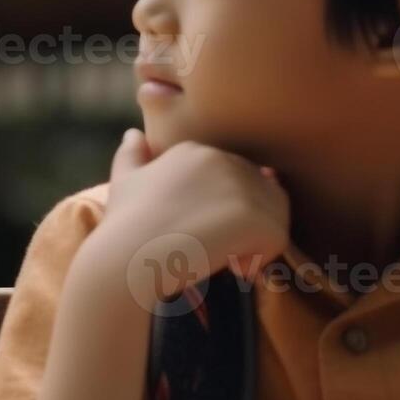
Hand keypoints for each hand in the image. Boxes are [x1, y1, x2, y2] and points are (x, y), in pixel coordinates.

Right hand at [78, 129, 291, 310]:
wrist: (128, 256)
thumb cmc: (123, 225)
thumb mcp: (122, 181)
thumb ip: (132, 155)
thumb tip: (134, 133)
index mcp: (195, 149)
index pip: (236, 178)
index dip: (223, 210)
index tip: (197, 230)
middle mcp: (221, 158)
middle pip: (260, 194)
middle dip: (244, 225)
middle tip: (211, 248)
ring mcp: (239, 185)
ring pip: (273, 216)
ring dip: (255, 242)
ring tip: (225, 257)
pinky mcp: (253, 215)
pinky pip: (278, 239)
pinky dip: (259, 259)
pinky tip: (231, 266)